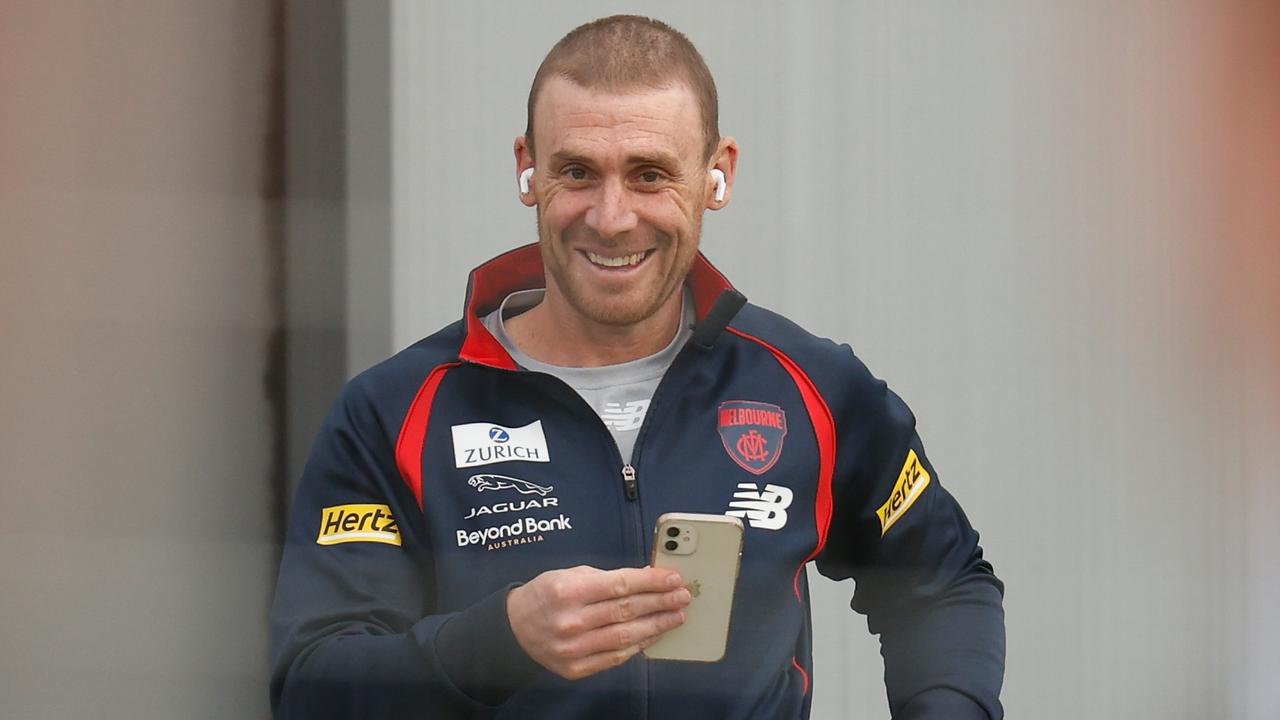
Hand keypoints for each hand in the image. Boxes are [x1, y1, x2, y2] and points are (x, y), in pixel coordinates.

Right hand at [506, 565, 690, 679]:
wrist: (515, 628)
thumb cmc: (547, 595)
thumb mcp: (571, 574)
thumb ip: (609, 578)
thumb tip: (648, 579)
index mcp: (568, 591)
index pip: (620, 585)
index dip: (651, 582)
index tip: (673, 578)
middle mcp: (571, 621)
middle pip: (627, 611)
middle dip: (660, 602)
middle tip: (682, 596)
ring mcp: (574, 648)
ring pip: (625, 636)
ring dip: (656, 625)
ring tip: (676, 616)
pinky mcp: (577, 668)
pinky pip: (616, 657)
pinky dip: (639, 645)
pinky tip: (654, 634)